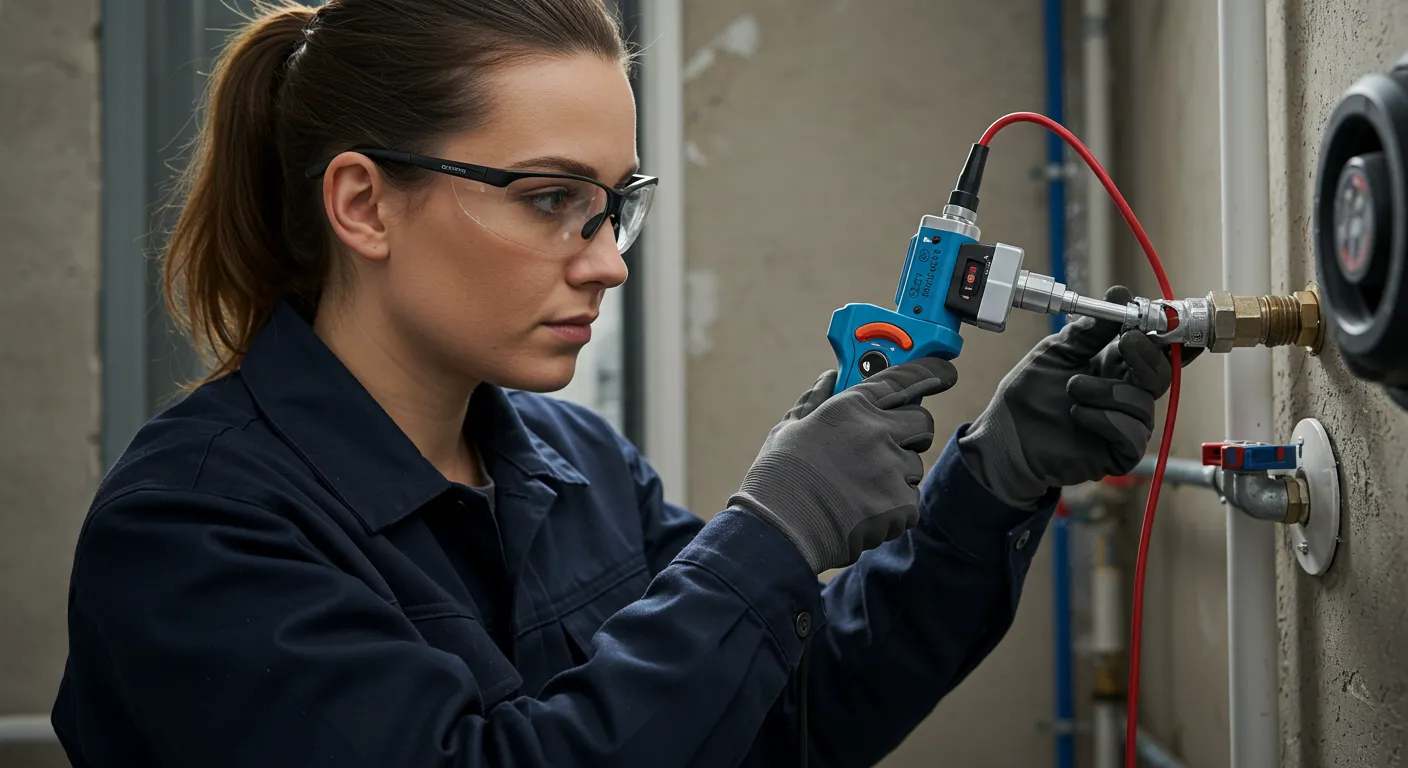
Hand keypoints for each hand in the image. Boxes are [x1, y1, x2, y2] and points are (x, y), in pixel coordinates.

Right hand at [729, 358, 958, 573]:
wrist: (779, 531)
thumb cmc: (777, 479)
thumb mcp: (789, 430)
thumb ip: (814, 401)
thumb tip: (828, 378)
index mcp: (850, 407)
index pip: (903, 378)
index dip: (930, 371)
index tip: (945, 372)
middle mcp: (877, 433)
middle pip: (922, 423)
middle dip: (910, 434)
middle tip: (885, 448)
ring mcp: (892, 470)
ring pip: (914, 466)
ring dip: (896, 476)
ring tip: (858, 490)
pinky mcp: (901, 506)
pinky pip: (909, 503)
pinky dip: (892, 509)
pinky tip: (861, 512)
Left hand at [958, 286, 1195, 508]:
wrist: (1007, 438)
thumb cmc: (1028, 396)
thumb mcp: (1055, 353)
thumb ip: (1089, 331)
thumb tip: (1119, 295)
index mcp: (1113, 367)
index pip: (1153, 350)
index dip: (1165, 336)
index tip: (1164, 319)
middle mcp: (1124, 393)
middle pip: (1160, 374)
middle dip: (1147, 355)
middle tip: (1126, 341)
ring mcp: (1124, 424)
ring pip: (1142, 403)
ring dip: (1107, 391)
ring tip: (1072, 388)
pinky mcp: (1119, 452)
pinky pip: (1132, 434)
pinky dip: (1106, 419)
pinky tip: (1078, 414)